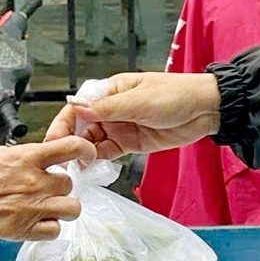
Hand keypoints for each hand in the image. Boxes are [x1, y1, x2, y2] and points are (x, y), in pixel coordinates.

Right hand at [0, 136, 87, 242]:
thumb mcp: (1, 154)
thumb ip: (29, 158)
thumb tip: (47, 161)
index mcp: (27, 157)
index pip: (73, 147)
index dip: (86, 151)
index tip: (86, 155)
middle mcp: (34, 181)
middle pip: (71, 184)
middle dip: (63, 187)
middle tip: (48, 189)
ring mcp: (31, 207)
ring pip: (72, 208)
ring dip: (63, 208)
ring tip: (47, 207)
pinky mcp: (24, 229)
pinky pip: (55, 230)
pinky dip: (50, 228)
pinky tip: (37, 222)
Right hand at [45, 73, 221, 159]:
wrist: (206, 110)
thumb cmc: (175, 94)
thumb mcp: (139, 101)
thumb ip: (107, 108)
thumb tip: (77, 107)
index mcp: (110, 91)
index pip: (78, 107)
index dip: (63, 124)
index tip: (53, 141)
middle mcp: (111, 109)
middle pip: (81, 127)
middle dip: (70, 143)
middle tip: (61, 160)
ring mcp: (120, 126)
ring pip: (92, 142)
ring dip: (83, 154)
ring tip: (74, 168)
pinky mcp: (130, 143)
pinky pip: (108, 153)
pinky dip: (98, 161)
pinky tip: (90, 169)